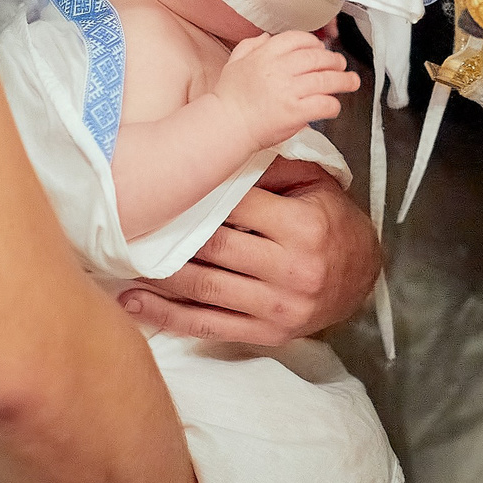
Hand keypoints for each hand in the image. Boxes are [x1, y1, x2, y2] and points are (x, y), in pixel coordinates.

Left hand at [118, 157, 380, 343]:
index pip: (237, 206)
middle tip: (128, 218)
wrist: (364, 280)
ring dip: (156, 274)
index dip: (197, 194)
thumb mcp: (316, 186)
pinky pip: (207, 325)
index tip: (164, 184)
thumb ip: (273, 169)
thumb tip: (225, 149)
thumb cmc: (334, 224)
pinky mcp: (264, 333)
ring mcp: (276, 307)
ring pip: (203, 287)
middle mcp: (290, 269)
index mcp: (303, 227)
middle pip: (213, 246)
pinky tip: (133, 303)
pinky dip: (166, 316)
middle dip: (169, 232)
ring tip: (119, 258)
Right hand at [215, 31, 359, 149]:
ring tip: (351, 81)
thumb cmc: (230, 99)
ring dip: (344, 80)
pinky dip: (333, 105)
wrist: (226, 126)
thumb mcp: (234, 63)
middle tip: (341, 65)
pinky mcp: (296, 112)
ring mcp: (289, 90)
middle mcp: (279, 69)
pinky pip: (324, 104)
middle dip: (334, 60)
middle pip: (318, 58)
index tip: (321, 48)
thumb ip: (250, 46)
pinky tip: (333, 106)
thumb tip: (266, 38)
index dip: (315, 43)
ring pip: (327, 79)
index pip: (299, 39)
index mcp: (266, 55)